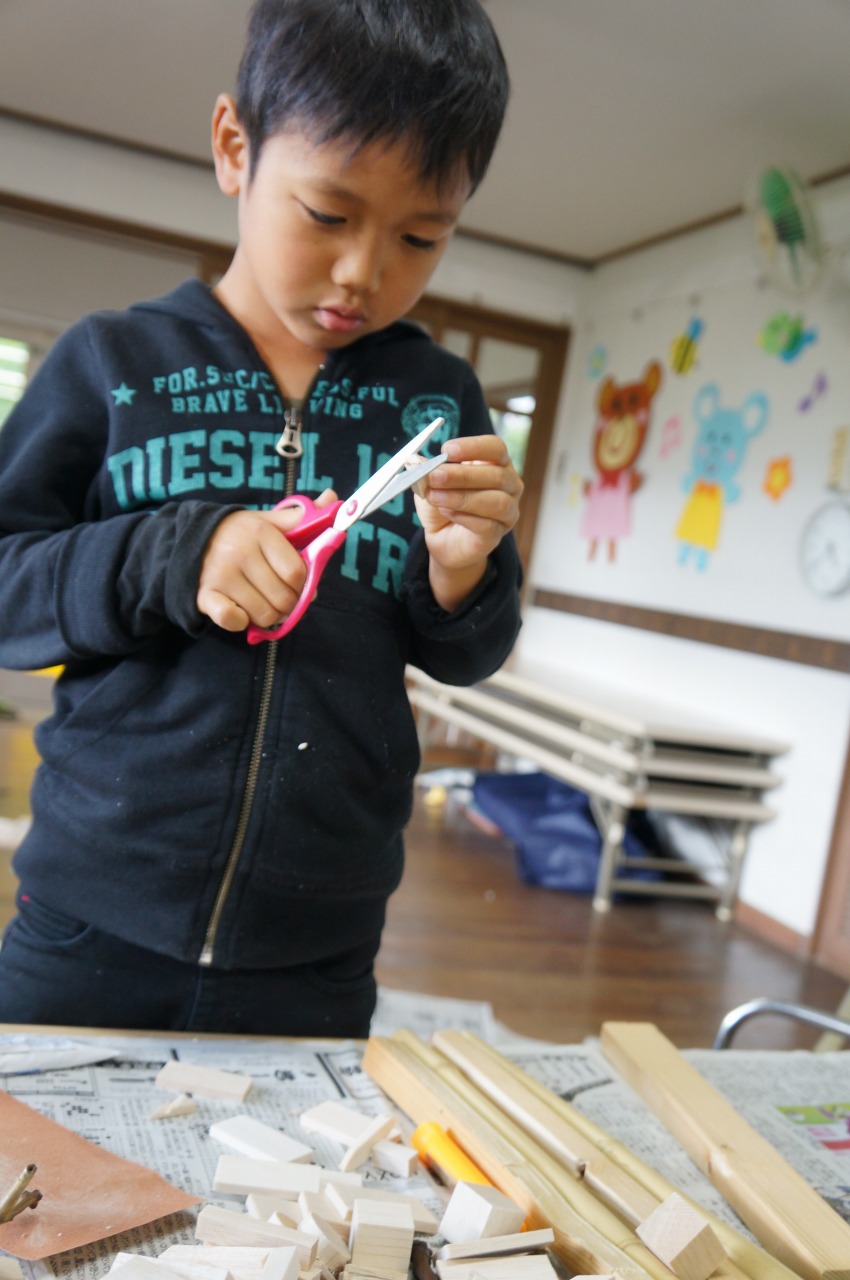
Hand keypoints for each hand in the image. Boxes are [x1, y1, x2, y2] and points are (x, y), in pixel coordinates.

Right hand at [197, 490, 337, 631]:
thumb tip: (333, 498)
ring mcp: (220, 575)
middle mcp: (240, 552)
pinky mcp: (204, 595)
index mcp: (261, 533)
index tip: (296, 583)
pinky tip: (241, 610)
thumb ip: (303, 517)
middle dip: (288, 604)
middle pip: (283, 599)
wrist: (194, 540)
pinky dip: (241, 622)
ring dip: (268, 615)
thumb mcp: (270, 522)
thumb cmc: (242, 535)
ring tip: (262, 601)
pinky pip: (232, 620)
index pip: (297, 573)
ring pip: (264, 614)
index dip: (303, 585)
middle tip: (280, 596)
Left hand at [415, 435, 522, 609]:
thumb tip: (417, 461)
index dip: (473, 447)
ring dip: (462, 498)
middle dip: (462, 475)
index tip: (447, 450)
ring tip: (436, 497)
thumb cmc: (444, 504)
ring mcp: (507, 511)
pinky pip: (488, 525)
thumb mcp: (433, 483)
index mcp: (496, 464)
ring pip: (496, 502)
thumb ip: (429, 470)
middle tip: (434, 476)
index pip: (495, 448)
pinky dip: (464, 517)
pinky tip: (447, 512)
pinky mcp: (498, 534)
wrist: (442, 538)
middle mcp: (509, 485)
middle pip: (496, 475)